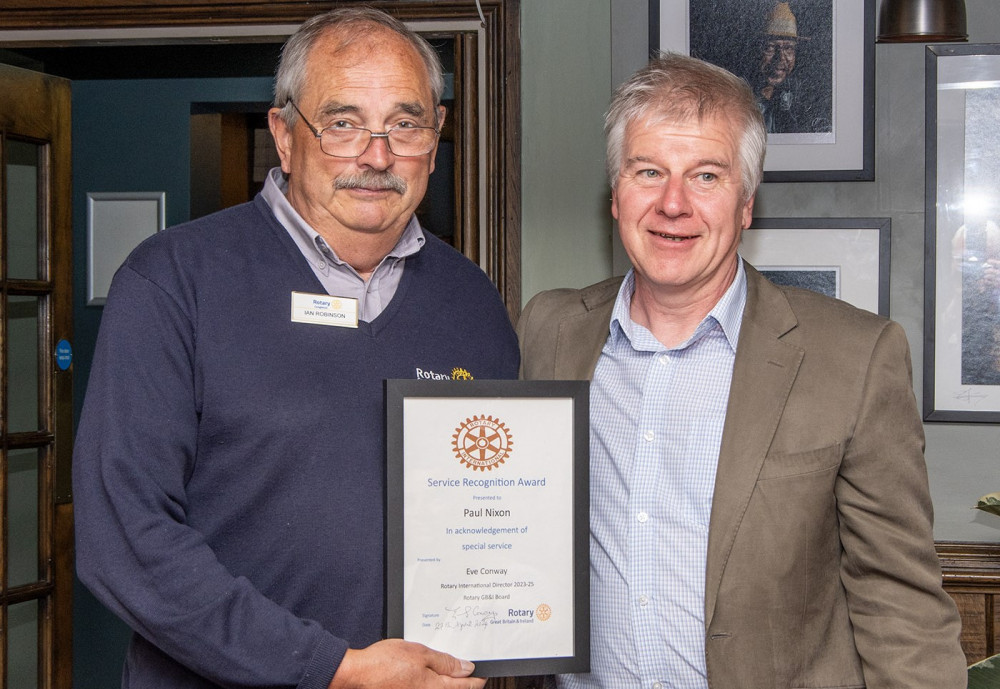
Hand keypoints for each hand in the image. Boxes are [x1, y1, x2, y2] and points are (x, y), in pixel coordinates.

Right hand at [328, 638, 484, 688]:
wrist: (359, 675)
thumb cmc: (385, 663)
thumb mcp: (420, 653)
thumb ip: (445, 662)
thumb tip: (466, 668)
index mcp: (436, 687)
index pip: (467, 686)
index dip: (478, 678)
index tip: (482, 672)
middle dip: (464, 680)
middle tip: (468, 668)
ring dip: (446, 681)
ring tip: (447, 668)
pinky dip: (432, 682)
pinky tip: (427, 673)